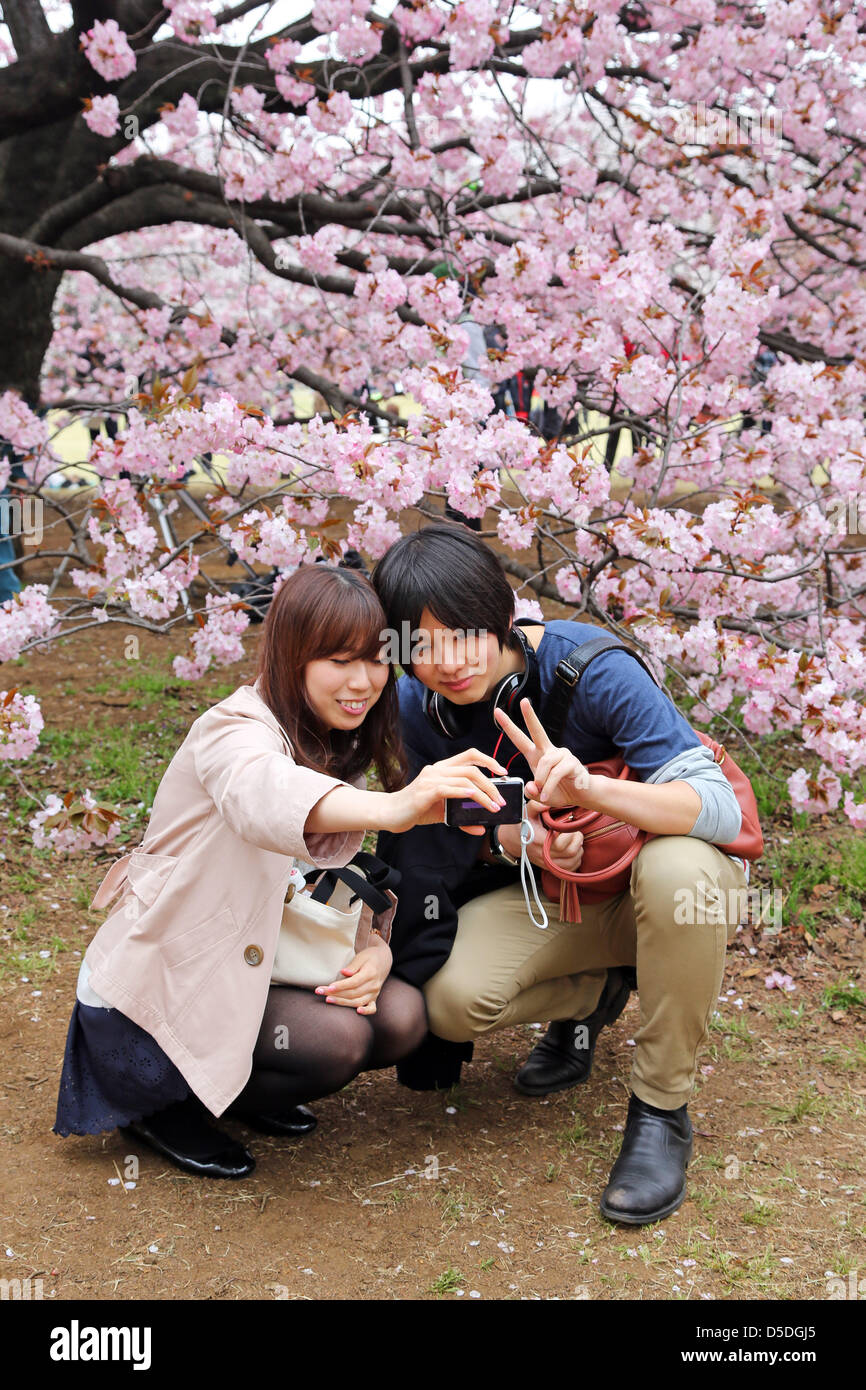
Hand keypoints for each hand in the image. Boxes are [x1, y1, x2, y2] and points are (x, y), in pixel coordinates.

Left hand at [315, 939, 392, 1014]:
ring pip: (358, 1001)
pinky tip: (357, 1012)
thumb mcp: (361, 956)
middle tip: (320, 992)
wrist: (383, 960)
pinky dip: (366, 1011)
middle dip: (336, 994)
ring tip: (328, 1000)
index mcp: (370, 973)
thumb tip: (344, 972)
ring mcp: (374, 993)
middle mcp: (373, 985)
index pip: (354, 982)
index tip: (329, 987)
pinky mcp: (374, 998)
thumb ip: (353, 965)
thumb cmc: (369, 957)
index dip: (341, 986)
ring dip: (342, 1002)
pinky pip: (372, 1008)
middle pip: (353, 993)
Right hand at [386, 748, 508, 832]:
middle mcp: (437, 769)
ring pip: (465, 779)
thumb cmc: (416, 810)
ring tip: (493, 807)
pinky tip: (473, 798)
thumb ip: (461, 817)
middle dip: (492, 785)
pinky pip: (449, 788)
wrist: (390, 814)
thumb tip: (480, 828)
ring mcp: (431, 779)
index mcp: (443, 769)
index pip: (470, 755)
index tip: (503, 771)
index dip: (489, 760)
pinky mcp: (425, 792)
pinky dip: (464, 793)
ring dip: (483, 794)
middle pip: (472, 769)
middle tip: (501, 801)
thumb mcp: (442, 812)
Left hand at [493, 697, 591, 807]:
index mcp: (536, 756)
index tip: (497, 712)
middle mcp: (548, 751)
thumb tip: (532, 786)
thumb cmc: (559, 792)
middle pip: (537, 730)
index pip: (520, 739)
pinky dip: (549, 787)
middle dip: (530, 716)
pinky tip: (548, 795)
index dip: (508, 726)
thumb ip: (531, 793)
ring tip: (543, 794)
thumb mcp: (539, 796)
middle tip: (523, 701)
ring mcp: (561, 754)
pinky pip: (555, 773)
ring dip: (542, 781)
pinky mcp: (571, 762)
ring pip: (545, 763)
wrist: (581, 796)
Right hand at [497, 806, 583, 871]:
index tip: (567, 826)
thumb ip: (536, 805)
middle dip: (577, 840)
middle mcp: (544, 856)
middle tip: (574, 831)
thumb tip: (547, 802)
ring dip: (578, 849)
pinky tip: (571, 849)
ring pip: (573, 861)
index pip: (561, 844)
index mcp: (539, 842)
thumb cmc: (521, 825)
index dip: (570, 835)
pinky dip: (576, 859)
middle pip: (571, 853)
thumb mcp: (526, 812)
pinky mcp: (551, 869)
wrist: (512, 841)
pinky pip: (571, 868)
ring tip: (573, 840)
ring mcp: (548, 864)